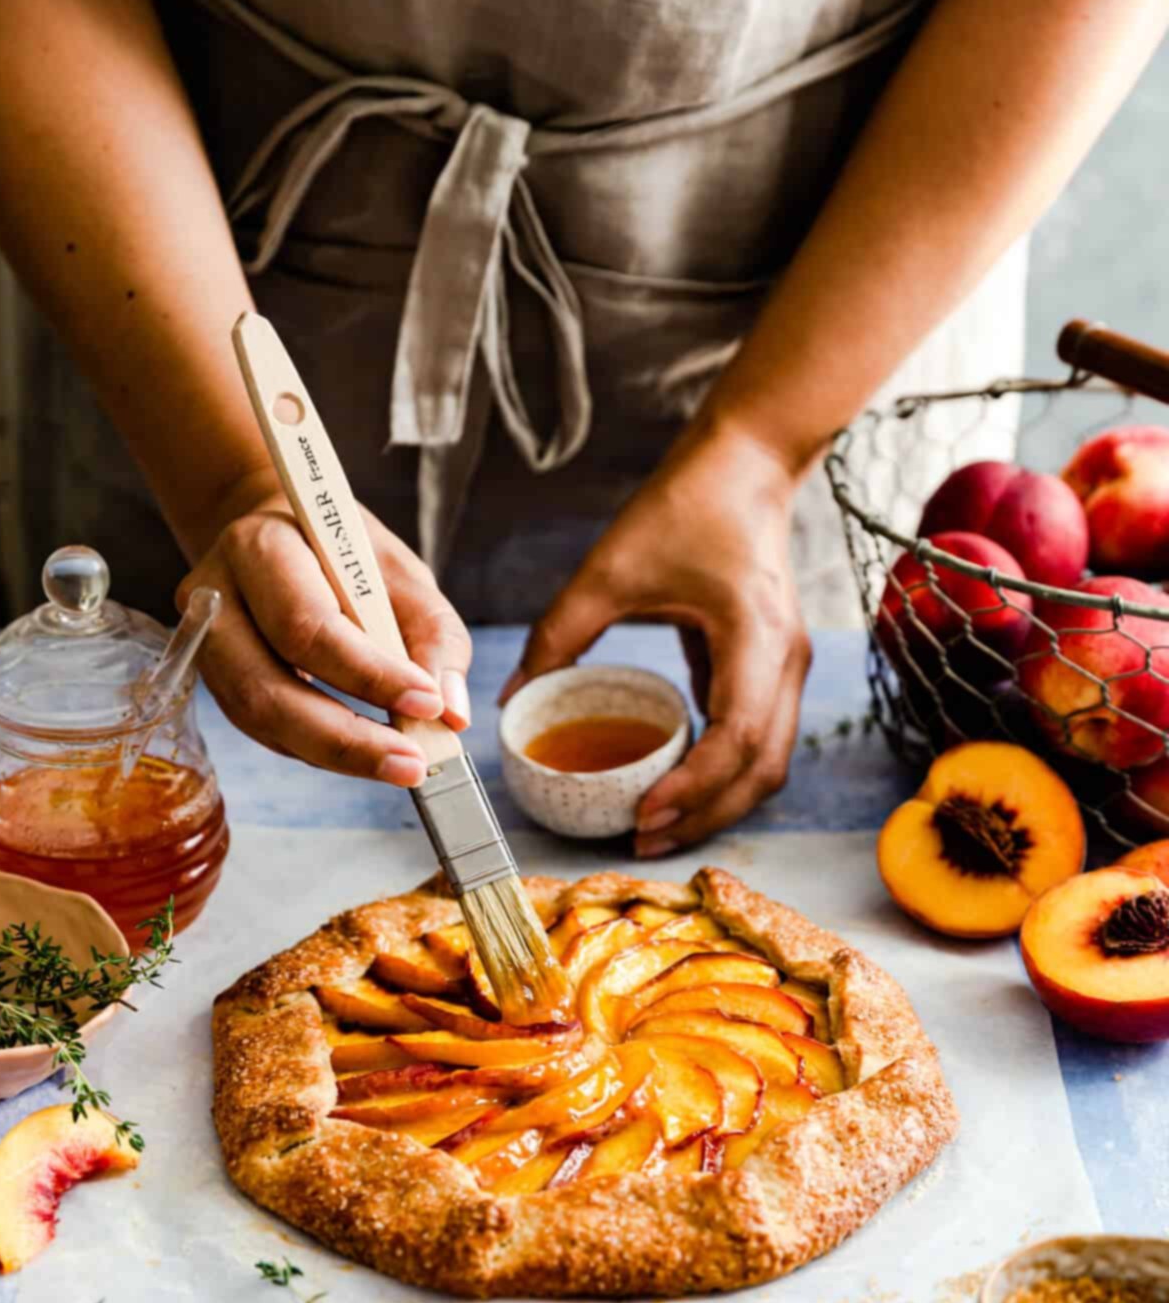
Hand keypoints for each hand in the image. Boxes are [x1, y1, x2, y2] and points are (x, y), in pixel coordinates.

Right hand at [177, 475, 471, 785]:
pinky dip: (320, 751)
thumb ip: (434, 636)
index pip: (307, 625)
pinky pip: (265, 731)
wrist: (282, 537)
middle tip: (411, 764)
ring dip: (334, 755)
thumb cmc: (345, 554)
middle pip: (267, 689)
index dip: (367, 674)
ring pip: (260, 720)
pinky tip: (364, 753)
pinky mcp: (215, 683)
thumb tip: (450, 715)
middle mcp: (214, 598)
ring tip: (396, 765)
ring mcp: (205, 646)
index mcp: (260, 548)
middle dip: (346, 739)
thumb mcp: (402, 574)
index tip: (426, 702)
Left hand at [500, 418, 810, 852]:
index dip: (693, 789)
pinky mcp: (779, 668)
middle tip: (642, 841)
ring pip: (769, 765)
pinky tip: (674, 785)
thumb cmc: (685, 506)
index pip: (736, 738)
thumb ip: (559, 632)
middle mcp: (786, 661)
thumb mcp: (610, 568)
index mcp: (753, 637)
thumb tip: (511, 698)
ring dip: (719, 803)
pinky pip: (761, 741)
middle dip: (705, 816)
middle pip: (762, 770)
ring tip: (657, 826)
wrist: (748, 462)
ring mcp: (790, 667)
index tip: (642, 816)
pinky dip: (724, 775)